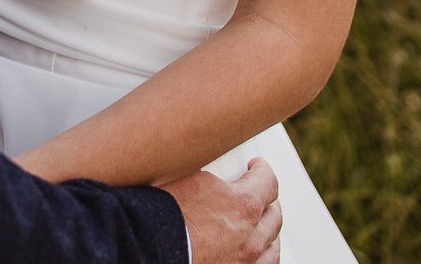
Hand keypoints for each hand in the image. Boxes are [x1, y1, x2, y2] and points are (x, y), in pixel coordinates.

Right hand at [160, 158, 279, 263]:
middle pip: (273, 214)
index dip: (262, 171)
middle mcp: (250, 237)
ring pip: (272, 245)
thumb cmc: (162, 215)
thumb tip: (216, 165)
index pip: (268, 181)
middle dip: (267, 200)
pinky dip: (261, 255)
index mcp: (243, 205)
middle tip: (258, 193)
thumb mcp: (189, 177)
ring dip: (267, 230)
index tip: (256, 167)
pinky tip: (253, 250)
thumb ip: (213, 173)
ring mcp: (245, 261)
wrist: (147, 248)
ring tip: (260, 224)